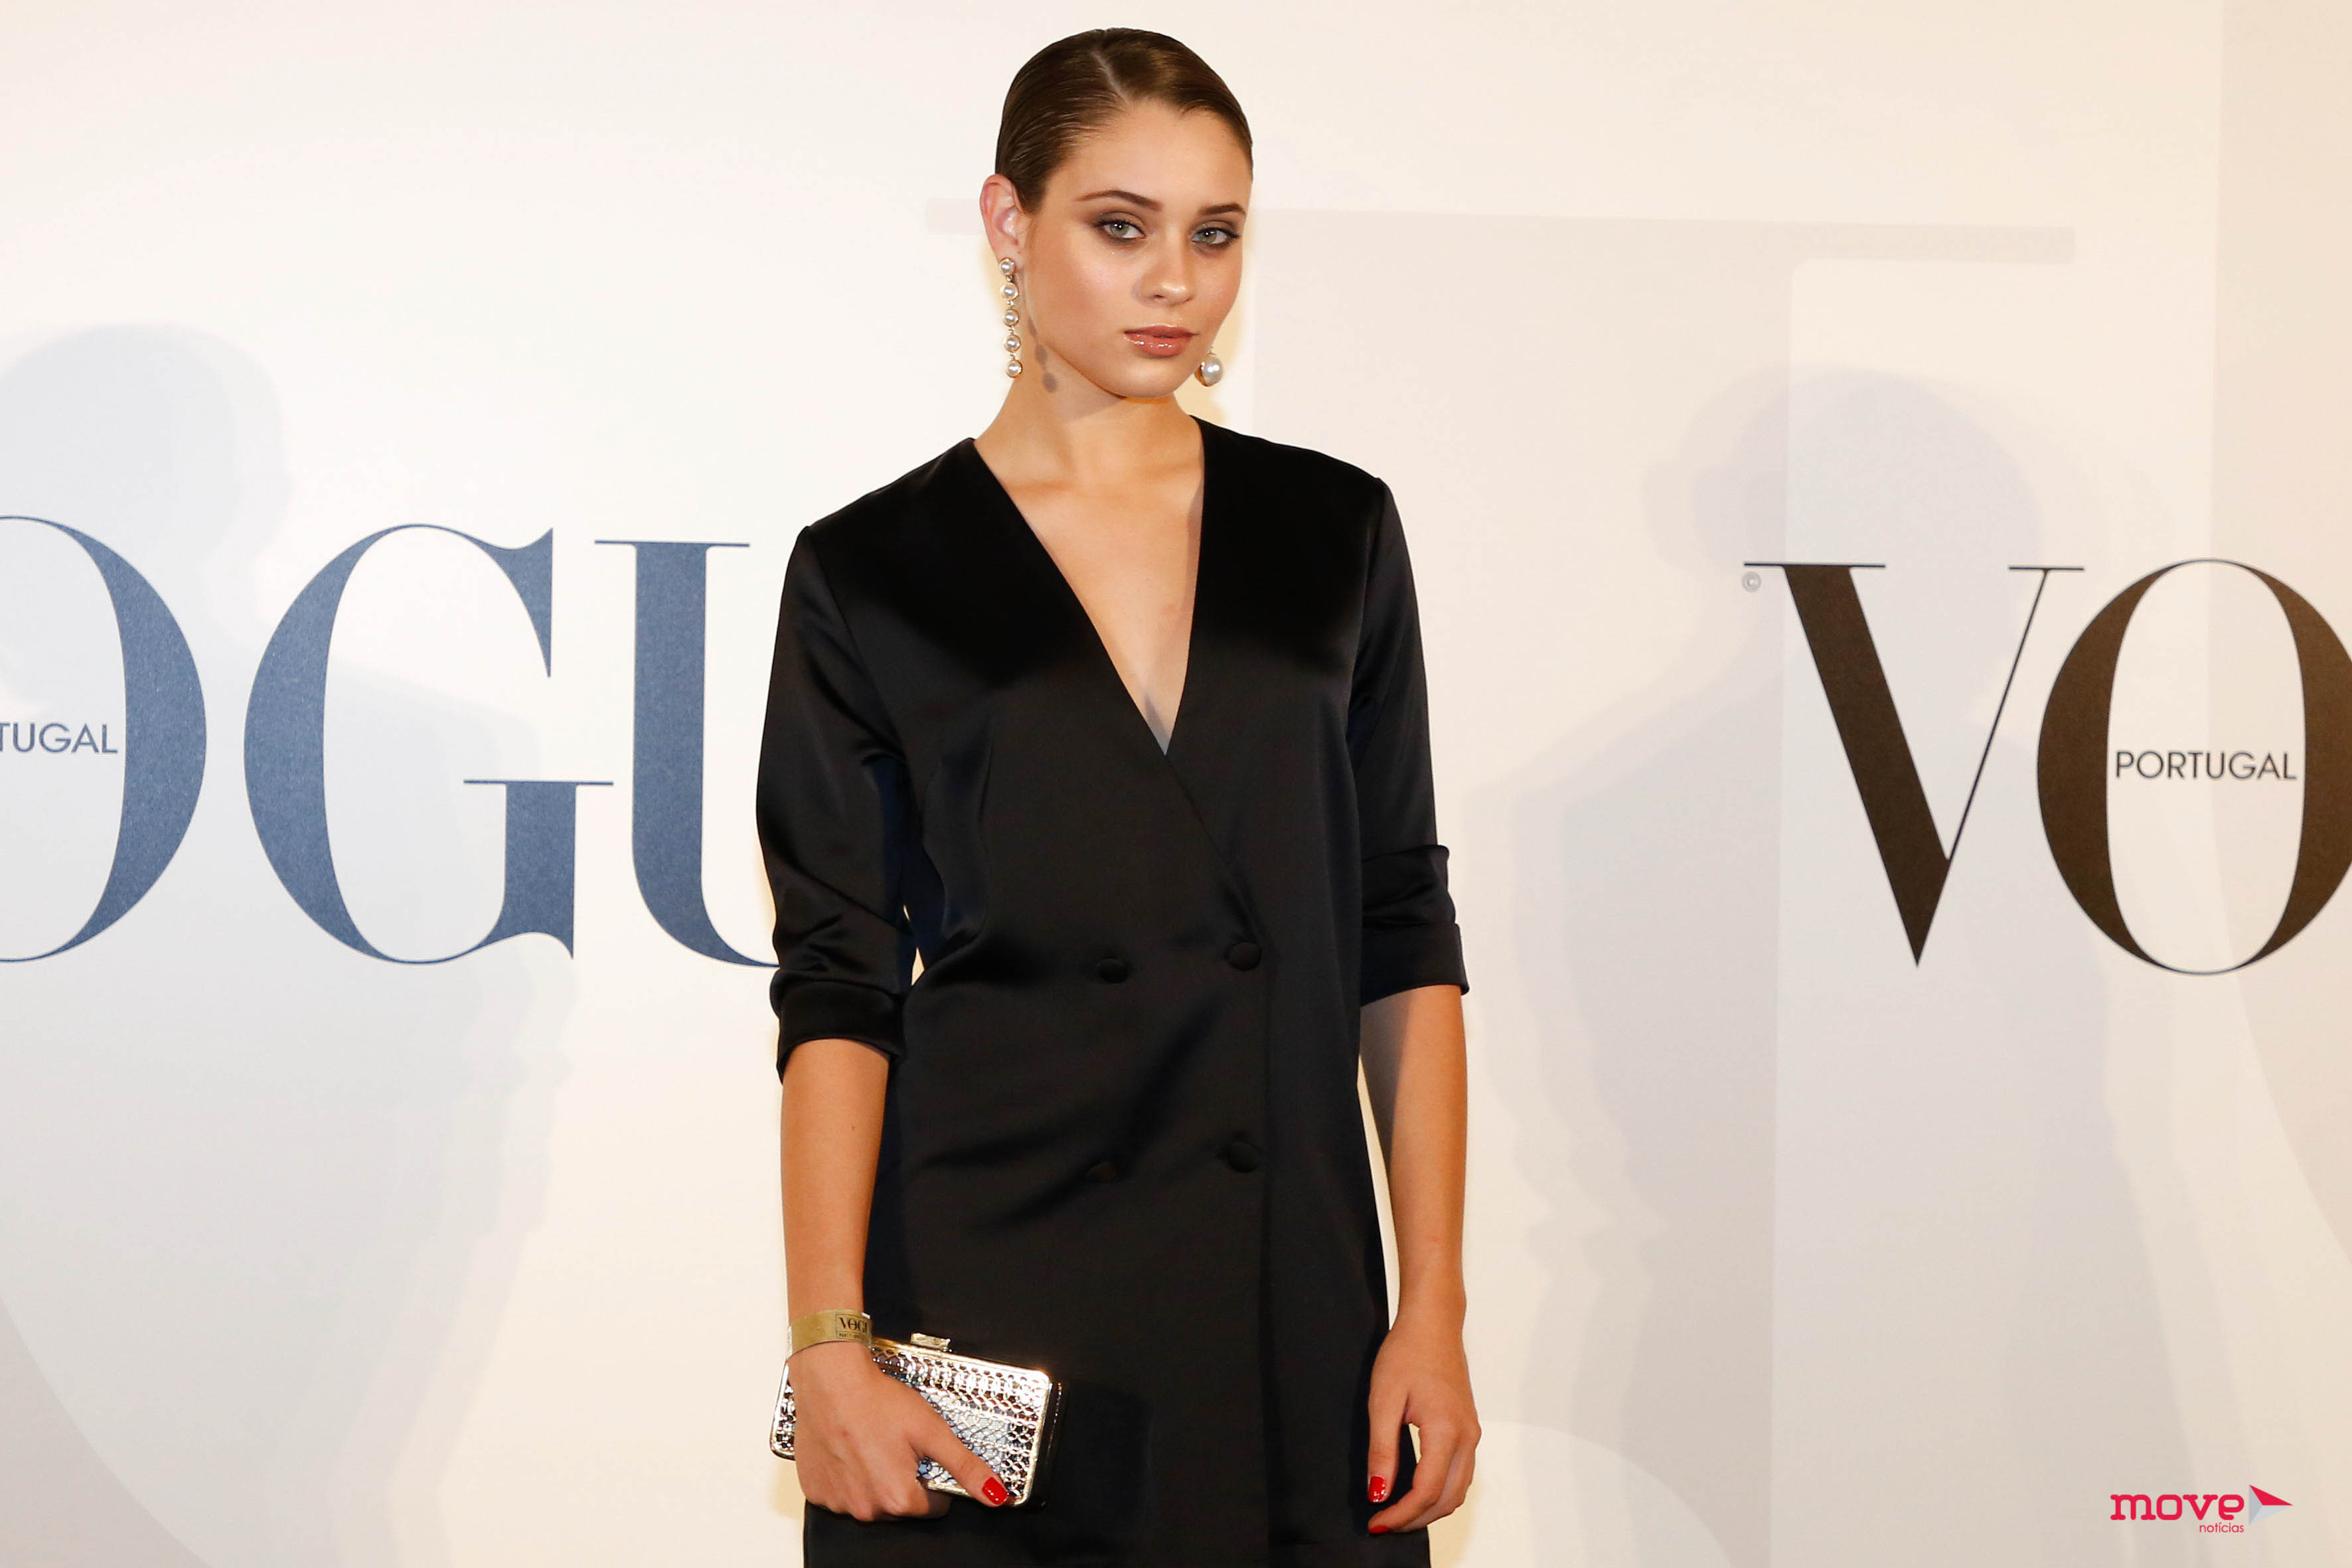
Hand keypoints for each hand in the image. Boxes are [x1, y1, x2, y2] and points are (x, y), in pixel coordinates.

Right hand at [788, 1341, 1009, 1519]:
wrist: (831, 1379)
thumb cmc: (877, 1401)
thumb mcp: (933, 1431)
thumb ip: (966, 1467)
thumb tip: (995, 1494)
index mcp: (898, 1498)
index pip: (934, 1506)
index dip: (935, 1479)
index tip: (924, 1456)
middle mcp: (866, 1509)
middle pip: (901, 1506)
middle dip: (904, 1479)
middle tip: (897, 1445)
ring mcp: (837, 1502)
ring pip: (870, 1500)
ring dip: (875, 1478)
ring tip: (873, 1443)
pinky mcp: (815, 1491)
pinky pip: (840, 1492)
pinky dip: (847, 1476)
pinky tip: (850, 1449)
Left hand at [1365, 1313, 1478, 1534]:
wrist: (1434, 1324)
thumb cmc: (1407, 1353)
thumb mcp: (1383, 1400)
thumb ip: (1382, 1450)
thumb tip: (1378, 1492)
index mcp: (1447, 1431)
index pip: (1426, 1491)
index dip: (1400, 1514)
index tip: (1376, 1522)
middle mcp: (1467, 1437)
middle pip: (1447, 1499)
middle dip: (1415, 1518)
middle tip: (1384, 1523)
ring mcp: (1472, 1434)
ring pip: (1458, 1490)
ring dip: (1430, 1508)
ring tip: (1397, 1511)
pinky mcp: (1469, 1430)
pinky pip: (1461, 1474)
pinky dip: (1441, 1492)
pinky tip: (1417, 1490)